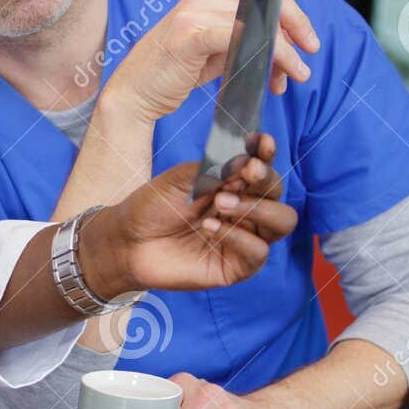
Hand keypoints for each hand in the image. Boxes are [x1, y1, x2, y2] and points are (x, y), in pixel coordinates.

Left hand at [84, 134, 298, 295]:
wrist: (127, 241)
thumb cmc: (152, 207)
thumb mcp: (179, 178)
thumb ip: (214, 168)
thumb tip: (248, 160)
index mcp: (232, 184)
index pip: (262, 166)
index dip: (266, 153)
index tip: (261, 142)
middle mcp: (245, 209)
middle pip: (278, 192)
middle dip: (265, 180)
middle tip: (244, 173)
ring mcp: (244, 237)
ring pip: (282, 221)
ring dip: (256, 209)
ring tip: (220, 204)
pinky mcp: (237, 265)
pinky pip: (259, 251)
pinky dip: (239, 238)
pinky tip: (211, 228)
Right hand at [106, 0, 317, 123]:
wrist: (134, 94)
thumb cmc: (172, 73)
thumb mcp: (215, 50)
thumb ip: (243, 38)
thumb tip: (285, 44)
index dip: (293, 16)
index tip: (308, 41)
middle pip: (265, 6)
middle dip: (293, 36)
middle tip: (304, 63)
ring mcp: (194, 11)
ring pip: (258, 24)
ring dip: (283, 53)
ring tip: (293, 76)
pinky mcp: (191, 33)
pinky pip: (242, 37)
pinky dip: (265, 54)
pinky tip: (273, 75)